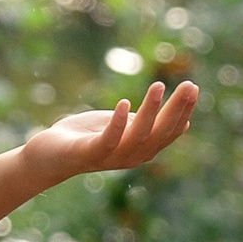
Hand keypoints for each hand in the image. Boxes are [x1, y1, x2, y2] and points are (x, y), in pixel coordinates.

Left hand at [27, 77, 199, 181]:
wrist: (49, 156)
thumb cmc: (87, 138)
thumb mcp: (124, 128)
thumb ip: (148, 124)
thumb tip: (183, 121)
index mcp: (141, 149)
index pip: (169, 131)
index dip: (183, 111)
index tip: (193, 88)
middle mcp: (132, 156)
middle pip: (160, 132)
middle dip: (176, 109)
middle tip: (189, 85)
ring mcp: (112, 156)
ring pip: (138, 135)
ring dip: (150, 110)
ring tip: (158, 86)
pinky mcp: (89, 153)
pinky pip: (108, 140)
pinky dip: (118, 122)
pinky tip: (124, 102)